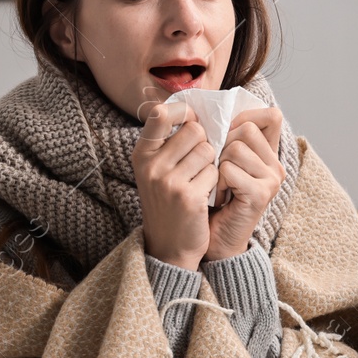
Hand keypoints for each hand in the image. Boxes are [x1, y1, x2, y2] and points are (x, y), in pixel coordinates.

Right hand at [132, 100, 215, 270]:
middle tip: (199, 163)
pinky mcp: (189, 197)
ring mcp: (169, 182)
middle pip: (194, 130)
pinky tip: (206, 196)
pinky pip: (215, 172)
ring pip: (208, 151)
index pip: (161, 113)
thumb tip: (195, 110)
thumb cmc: (168, 203)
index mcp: (141, 155)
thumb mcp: (156, 171)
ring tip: (200, 181)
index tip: (193, 123)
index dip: (184, 112)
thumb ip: (168, 142)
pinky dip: (216, 183)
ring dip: (211, 164)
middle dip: (204, 143)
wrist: (170, 247)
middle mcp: (151, 166)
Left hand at [205, 106, 285, 260]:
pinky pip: (229, 169)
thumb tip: (215, 106)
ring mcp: (272, 179)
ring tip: (220, 186)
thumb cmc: (213, 200)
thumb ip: (227, 137)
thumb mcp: (222, 162)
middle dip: (223, 146)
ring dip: (218, 166)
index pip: (271, 115)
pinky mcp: (262, 194)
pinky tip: (221, 197)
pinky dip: (218, 182)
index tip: (227, 136)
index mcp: (268, 154)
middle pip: (247, 128)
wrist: (215, 241)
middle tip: (220, 171)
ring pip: (235, 147)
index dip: (245, 117)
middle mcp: (275, 165)